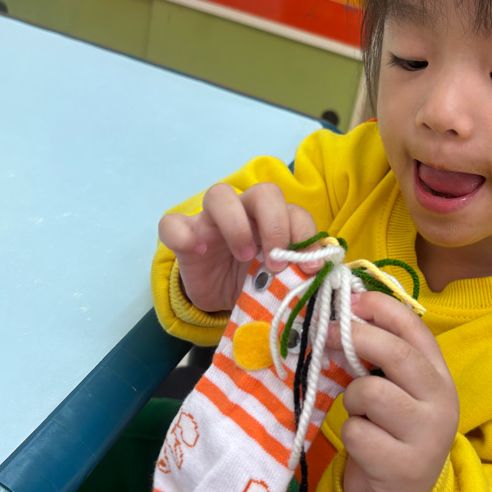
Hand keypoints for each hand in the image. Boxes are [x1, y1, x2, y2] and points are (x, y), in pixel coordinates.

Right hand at [158, 182, 320, 313]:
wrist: (221, 298)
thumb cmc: (255, 282)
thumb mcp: (279, 281)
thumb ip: (296, 272)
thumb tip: (318, 275)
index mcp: (274, 221)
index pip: (295, 211)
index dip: (305, 235)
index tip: (308, 267)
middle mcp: (245, 212)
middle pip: (264, 192)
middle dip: (275, 225)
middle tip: (276, 263)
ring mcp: (211, 220)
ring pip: (219, 194)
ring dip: (236, 224)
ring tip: (244, 257)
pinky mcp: (182, 235)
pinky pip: (173, 223)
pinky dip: (184, 235)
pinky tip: (197, 252)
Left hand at [327, 292, 458, 491]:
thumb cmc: (394, 428)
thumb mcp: (400, 389)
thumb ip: (382, 355)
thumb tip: (344, 313)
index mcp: (441, 376)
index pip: (415, 328)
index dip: (381, 307)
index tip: (349, 299)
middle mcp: (441, 402)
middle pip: (396, 354)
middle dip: (355, 337)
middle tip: (326, 334)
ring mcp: (425, 436)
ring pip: (369, 393)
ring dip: (352, 398)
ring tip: (361, 413)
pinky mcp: (402, 467)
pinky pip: (356, 432)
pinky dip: (351, 434)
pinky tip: (364, 445)